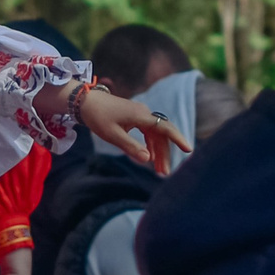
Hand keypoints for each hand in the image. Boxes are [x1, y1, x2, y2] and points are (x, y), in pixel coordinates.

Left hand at [75, 85, 193, 175]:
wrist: (86, 102)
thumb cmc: (98, 117)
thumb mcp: (113, 135)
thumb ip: (131, 147)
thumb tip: (148, 160)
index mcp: (141, 116)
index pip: (165, 128)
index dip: (178, 139)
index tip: (188, 149)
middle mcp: (144, 113)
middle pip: (161, 135)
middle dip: (164, 154)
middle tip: (164, 173)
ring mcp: (140, 115)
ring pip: (155, 135)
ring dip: (158, 152)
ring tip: (159, 170)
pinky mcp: (135, 117)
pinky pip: (148, 132)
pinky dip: (150, 145)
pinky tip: (150, 157)